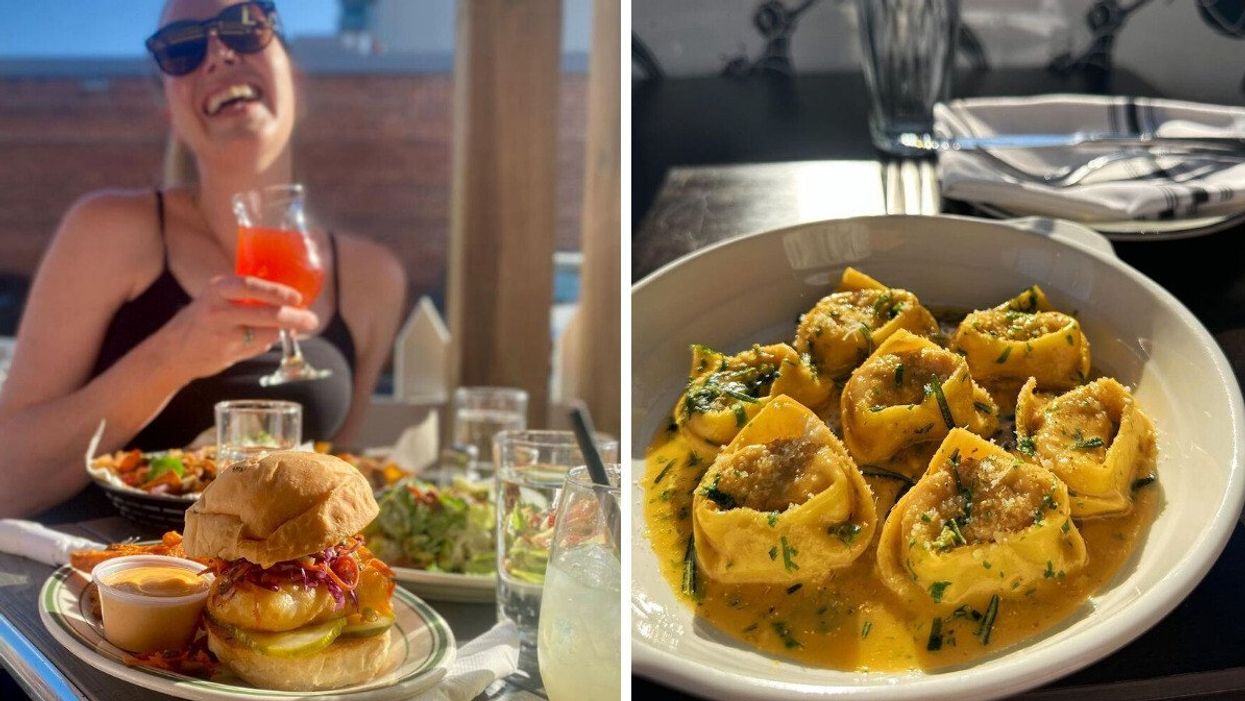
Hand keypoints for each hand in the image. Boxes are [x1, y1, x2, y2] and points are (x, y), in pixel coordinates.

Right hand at [158, 275, 319, 380]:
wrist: (172, 352)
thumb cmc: (202, 321)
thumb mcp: (218, 299)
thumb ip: (246, 297)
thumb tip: (288, 299)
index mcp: (218, 288)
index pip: (251, 285)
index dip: (277, 291)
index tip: (297, 297)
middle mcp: (218, 308)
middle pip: (266, 313)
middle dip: (294, 317)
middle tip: (312, 320)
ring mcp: (222, 332)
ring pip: (267, 332)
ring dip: (285, 330)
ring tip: (300, 327)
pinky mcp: (226, 351)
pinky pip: (259, 345)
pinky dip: (269, 341)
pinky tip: (269, 338)